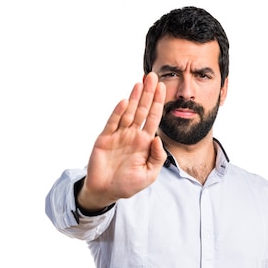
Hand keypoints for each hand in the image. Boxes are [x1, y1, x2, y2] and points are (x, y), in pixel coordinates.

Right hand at [78, 72, 166, 210]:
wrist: (106, 191)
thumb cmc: (128, 184)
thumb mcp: (149, 175)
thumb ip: (157, 157)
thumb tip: (159, 139)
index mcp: (144, 143)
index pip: (153, 118)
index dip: (157, 103)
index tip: (162, 87)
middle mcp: (132, 135)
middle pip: (141, 110)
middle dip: (147, 93)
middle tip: (152, 76)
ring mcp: (118, 135)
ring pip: (128, 112)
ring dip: (134, 98)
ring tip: (140, 82)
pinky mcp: (105, 138)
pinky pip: (112, 123)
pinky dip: (118, 112)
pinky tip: (124, 101)